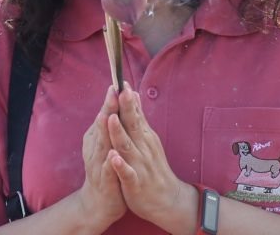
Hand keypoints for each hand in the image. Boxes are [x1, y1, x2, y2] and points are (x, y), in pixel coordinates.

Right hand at [77, 86, 126, 231]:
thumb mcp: (110, 140)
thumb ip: (114, 120)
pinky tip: (112, 156)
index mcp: (98, 136)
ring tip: (108, 115)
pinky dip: (109, 163)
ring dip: (104, 130)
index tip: (117, 81)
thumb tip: (120, 97)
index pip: (106, 113)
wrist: (99, 202)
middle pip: (102, 124)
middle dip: (108, 108)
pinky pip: (107, 172)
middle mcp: (96, 147)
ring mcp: (98, 164)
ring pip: (102, 145)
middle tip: (113, 91)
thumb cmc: (107, 166)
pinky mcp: (105, 182)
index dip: (111, 98)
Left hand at [107, 84, 193, 232]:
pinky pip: (128, 174)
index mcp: (145, 135)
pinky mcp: (136, 183)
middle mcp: (143, 147)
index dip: (128, 98)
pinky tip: (113, 158)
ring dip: (119, 133)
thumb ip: (139, 117)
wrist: (168, 199)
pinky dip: (121, 165)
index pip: (135, 113)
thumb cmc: (153, 165)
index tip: (122, 81)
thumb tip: (134, 94)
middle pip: (133, 125)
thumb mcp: (148, 138)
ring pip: (128, 147)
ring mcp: (140, 164)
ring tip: (111, 119)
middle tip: (119, 91)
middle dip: (125, 108)